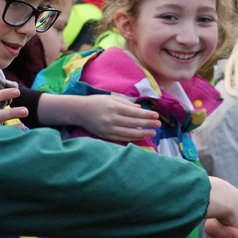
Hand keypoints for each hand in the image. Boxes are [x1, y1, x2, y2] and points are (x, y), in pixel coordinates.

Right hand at [38, 94, 160, 141]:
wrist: (79, 111)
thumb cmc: (96, 102)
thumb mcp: (111, 98)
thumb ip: (126, 104)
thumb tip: (140, 109)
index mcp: (113, 107)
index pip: (133, 112)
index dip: (146, 115)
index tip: (156, 115)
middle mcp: (111, 119)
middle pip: (133, 123)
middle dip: (147, 124)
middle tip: (159, 124)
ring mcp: (108, 128)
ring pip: (128, 133)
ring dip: (142, 133)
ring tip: (153, 133)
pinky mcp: (105, 135)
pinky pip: (121, 138)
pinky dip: (132, 138)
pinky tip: (141, 136)